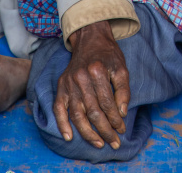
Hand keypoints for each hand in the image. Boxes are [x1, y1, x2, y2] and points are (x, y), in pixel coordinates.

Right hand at [53, 20, 129, 149]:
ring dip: (87, 133)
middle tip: (113, 142)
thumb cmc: (108, 55)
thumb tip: (121, 113)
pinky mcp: (61, 86)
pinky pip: (59, 108)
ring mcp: (69, 83)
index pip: (107, 103)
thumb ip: (123, 90)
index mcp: (97, 71)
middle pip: (93, 112)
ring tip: (98, 143)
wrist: (90, 39)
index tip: (122, 129)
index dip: (115, 119)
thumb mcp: (121, 68)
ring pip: (77, 114)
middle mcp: (81, 78)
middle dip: (105, 130)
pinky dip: (62, 124)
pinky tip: (69, 136)